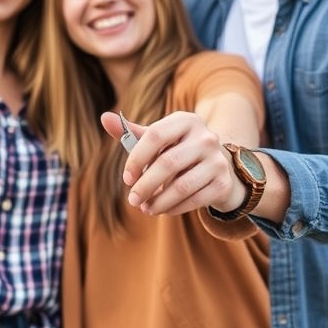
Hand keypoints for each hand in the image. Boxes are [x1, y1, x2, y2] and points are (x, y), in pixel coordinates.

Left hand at [101, 110, 244, 216]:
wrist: (217, 166)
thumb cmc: (177, 150)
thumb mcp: (157, 140)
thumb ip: (130, 132)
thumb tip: (104, 117)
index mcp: (186, 120)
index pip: (156, 135)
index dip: (137, 158)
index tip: (127, 178)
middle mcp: (206, 137)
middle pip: (168, 163)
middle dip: (145, 186)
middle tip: (132, 200)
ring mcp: (217, 160)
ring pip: (182, 186)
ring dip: (158, 202)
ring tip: (145, 208)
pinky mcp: (223, 183)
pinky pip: (194, 200)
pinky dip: (174, 208)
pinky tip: (163, 210)